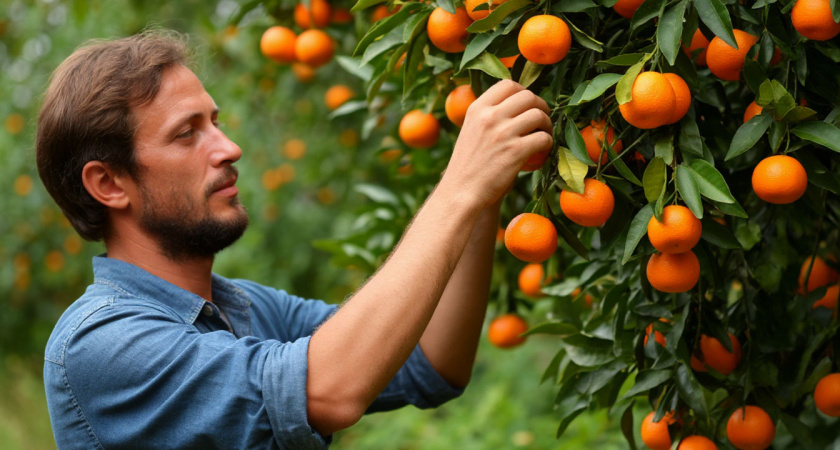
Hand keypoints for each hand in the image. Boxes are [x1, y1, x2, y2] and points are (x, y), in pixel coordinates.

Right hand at [441, 80, 552, 207]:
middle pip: (528, 96)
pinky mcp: (516, 151)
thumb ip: (489, 116)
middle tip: (541, 120)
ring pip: (538, 115)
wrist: (461, 192)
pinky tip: (542, 152)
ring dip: (547, 124)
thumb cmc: (468, 165)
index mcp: (477, 108)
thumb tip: (516, 103)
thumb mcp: (471, 131)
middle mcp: (490, 116)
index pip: (508, 84)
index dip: (523, 91)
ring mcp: (503, 133)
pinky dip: (548, 144)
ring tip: (543, 135)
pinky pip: (543, 138)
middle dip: (540, 106)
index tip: (527, 104)